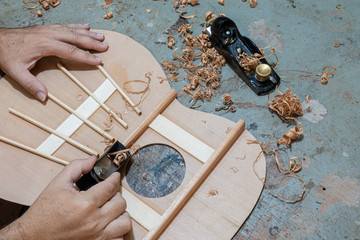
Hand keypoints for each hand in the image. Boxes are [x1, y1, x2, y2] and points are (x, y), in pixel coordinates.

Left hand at [0, 24, 107, 100]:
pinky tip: (86, 26)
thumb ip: (30, 84)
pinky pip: (65, 26)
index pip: (70, 51)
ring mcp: (48, 30)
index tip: (98, 60)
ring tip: (101, 37)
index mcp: (44, 45)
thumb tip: (43, 97)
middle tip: (105, 46)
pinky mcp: (46, 28)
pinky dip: (77, 26)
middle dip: (91, 42)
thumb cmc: (6, 54)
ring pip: (72, 30)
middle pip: (75, 38)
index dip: (85, 56)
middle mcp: (49, 35)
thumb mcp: (16, 72)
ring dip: (88, 33)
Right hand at [0, 156, 131, 239]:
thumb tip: (93, 159)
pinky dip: (117, 230)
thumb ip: (77, 167)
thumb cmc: (44, 211)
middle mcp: (93, 221)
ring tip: (110, 209)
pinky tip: (109, 224)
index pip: (111, 187)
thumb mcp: (58, 183)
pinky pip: (119, 238)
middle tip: (108, 193)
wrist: (33, 235)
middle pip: (121, 203)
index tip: (114, 177)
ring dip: (120, 213)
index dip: (114, 179)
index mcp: (85, 203)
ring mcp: (96, 235)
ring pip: (124, 222)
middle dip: (116, 195)